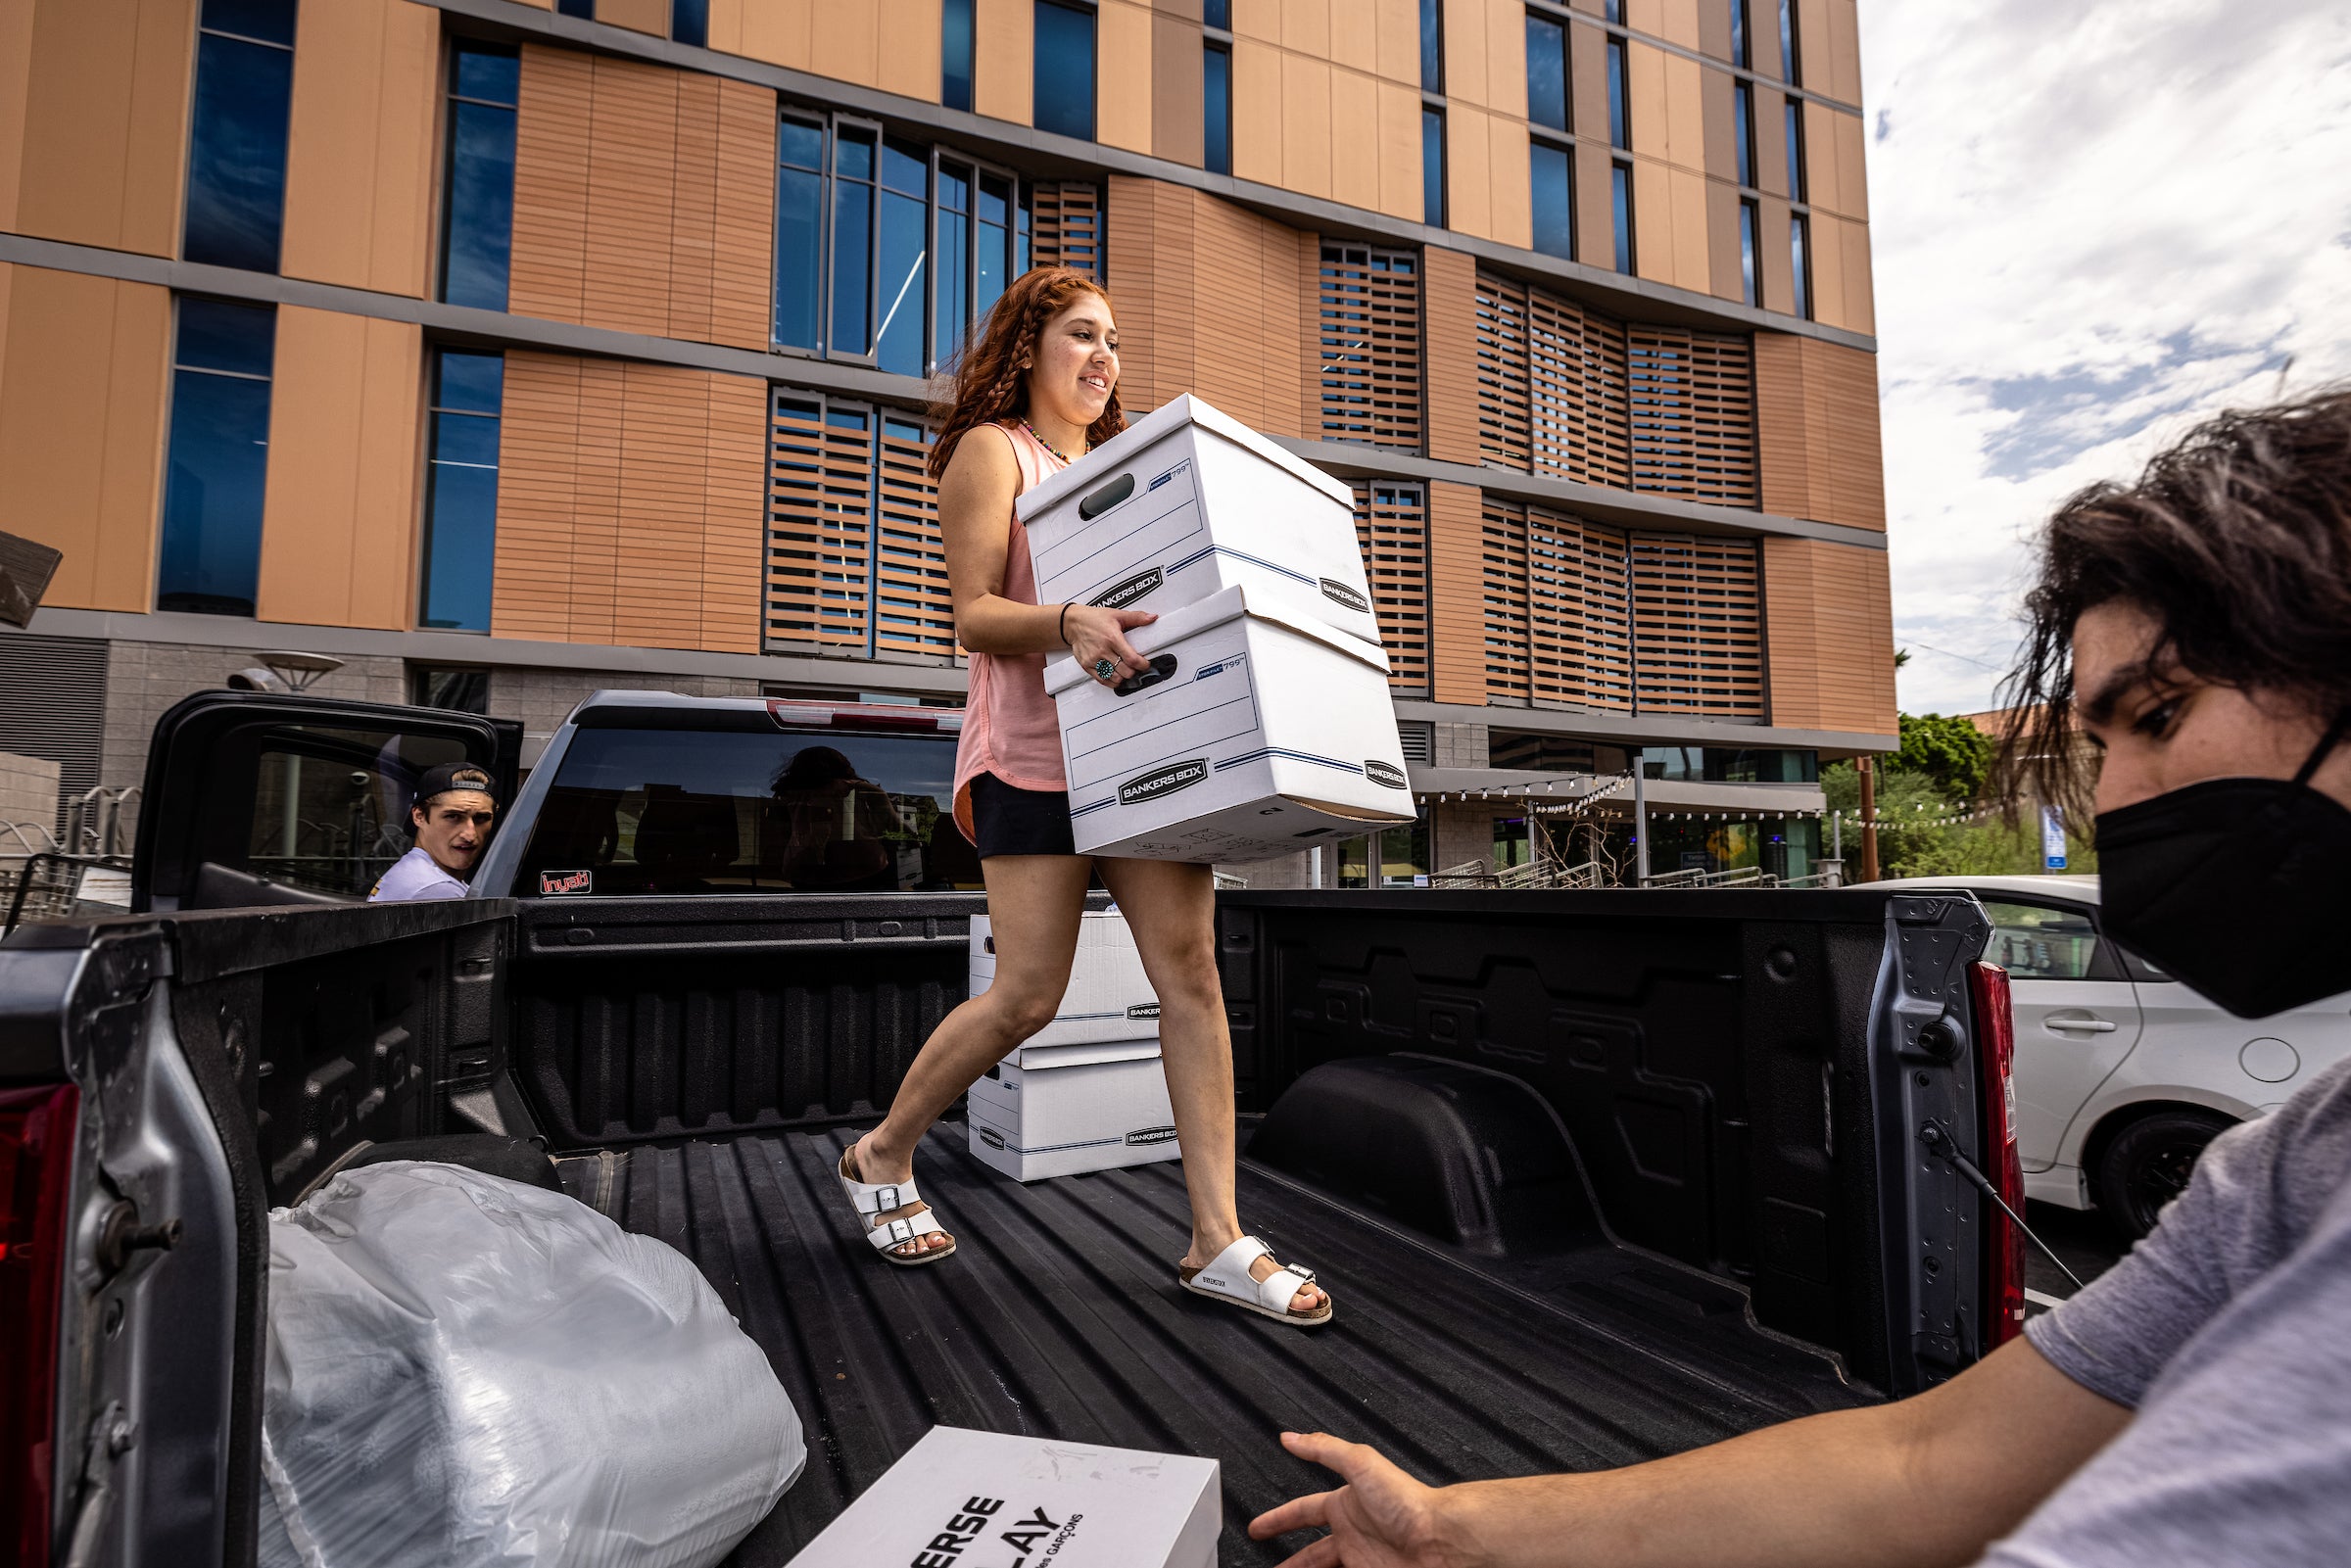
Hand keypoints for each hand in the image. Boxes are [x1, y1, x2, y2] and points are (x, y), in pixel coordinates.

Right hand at [1063, 603, 1156, 683]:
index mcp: (1112, 638)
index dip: (1142, 664)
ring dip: (1123, 677)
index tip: (1145, 664)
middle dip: (1134, 671)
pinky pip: (1102, 680)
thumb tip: (1152, 617)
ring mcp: (1094, 660)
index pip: (1132, 659)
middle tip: (1135, 666)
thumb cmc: (1094, 619)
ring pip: (1115, 678)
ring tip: (1125, 670)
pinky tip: (1116, 675)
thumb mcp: (1117, 614)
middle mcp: (1102, 650)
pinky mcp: (1087, 666)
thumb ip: (1136, 617)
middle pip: (1125, 671)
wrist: (1073, 623)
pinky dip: (1112, 681)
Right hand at [1250, 1432, 1469, 1567]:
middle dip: (1291, 1561)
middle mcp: (1353, 1533)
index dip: (1278, 1519)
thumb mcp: (1360, 1464)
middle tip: (1272, 1567)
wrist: (1439, 1538)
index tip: (1259, 1526)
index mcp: (1345, 1504)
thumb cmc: (1407, 1500)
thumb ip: (1324, 1449)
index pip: (1302, 1511)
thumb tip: (1291, 1437)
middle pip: (1312, 1552)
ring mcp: (1363, 1559)